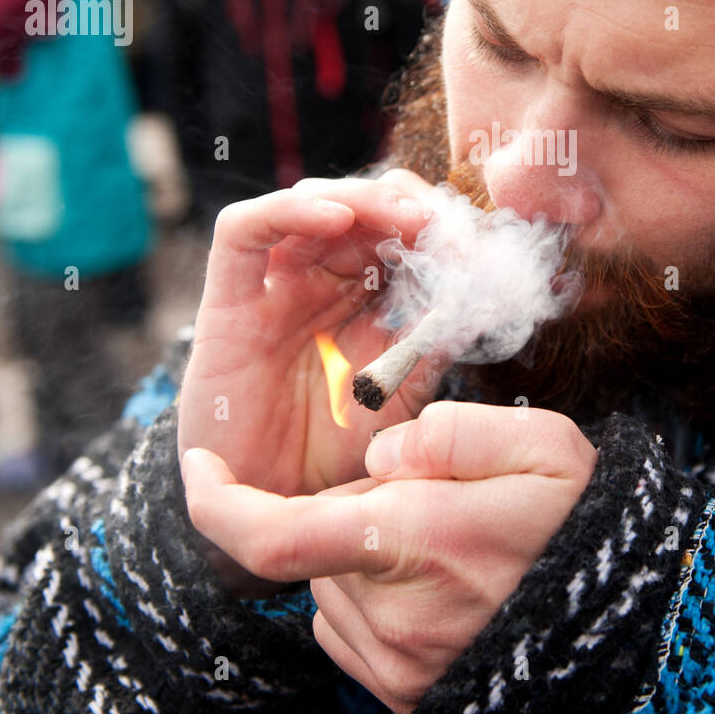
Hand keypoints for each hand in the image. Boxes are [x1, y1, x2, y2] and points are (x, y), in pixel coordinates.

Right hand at [177, 168, 450, 502]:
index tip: (477, 242)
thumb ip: (437, 334)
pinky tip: (336, 218)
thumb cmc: (341, 453)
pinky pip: (245, 231)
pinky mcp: (228, 299)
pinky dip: (290, 210)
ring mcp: (273, 286)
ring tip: (407, 219)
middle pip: (361, 208)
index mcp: (366, 297)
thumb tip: (486, 284)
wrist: (276, 514)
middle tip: (445, 225)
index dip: (438, 225)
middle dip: (407, 205)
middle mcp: (320, 281)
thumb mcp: (406, 388)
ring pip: (312, 205)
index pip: (399, 231)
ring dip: (364, 199)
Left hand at [180, 401, 597, 713]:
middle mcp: (392, 613)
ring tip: (450, 546)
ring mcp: (393, 661)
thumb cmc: (584, 532)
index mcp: (420, 541)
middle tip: (437, 499)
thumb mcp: (546, 450)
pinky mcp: (397, 690)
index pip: (277, 535)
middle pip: (322, 537)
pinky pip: (349, 623)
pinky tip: (437, 585)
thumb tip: (384, 457)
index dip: (219, 502)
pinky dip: (373, 593)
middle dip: (359, 504)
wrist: (622, 636)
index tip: (199, 465)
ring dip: (368, 551)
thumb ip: (453, 431)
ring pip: (334, 580)